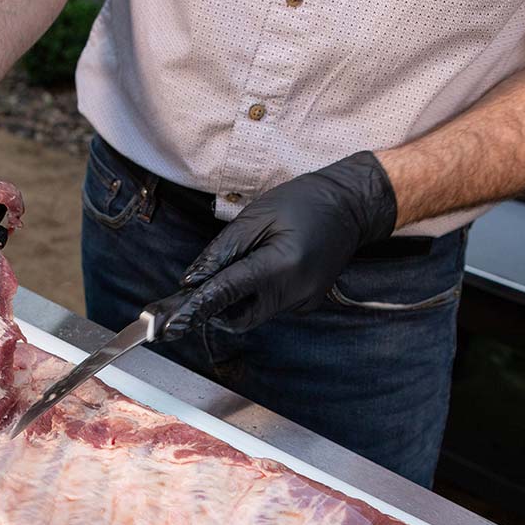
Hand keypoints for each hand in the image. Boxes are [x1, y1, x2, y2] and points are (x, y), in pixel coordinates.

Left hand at [160, 152, 397, 338]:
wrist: (352, 206)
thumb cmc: (304, 203)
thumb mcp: (258, 216)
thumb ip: (223, 250)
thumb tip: (193, 280)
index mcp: (282, 266)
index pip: (228, 292)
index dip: (197, 306)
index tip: (172, 321)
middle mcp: (295, 292)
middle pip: (240, 318)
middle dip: (217, 310)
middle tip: (194, 297)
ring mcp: (305, 302)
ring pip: (254, 314)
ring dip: (238, 300)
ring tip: (242, 265)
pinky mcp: (307, 304)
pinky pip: (271, 307)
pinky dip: (258, 294)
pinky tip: (267, 266)